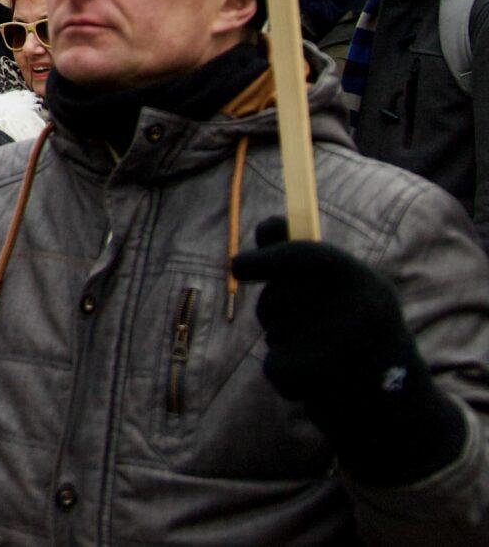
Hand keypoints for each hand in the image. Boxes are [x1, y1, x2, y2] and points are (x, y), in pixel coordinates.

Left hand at [231, 215, 464, 487]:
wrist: (398, 407)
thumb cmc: (359, 335)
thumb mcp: (345, 290)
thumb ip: (304, 256)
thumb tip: (266, 226)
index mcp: (368, 283)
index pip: (307, 256)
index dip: (268, 257)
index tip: (236, 265)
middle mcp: (362, 311)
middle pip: (277, 298)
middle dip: (273, 310)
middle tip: (304, 325)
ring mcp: (348, 349)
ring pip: (273, 332)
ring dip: (285, 344)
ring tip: (323, 356)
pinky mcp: (330, 384)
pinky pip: (274, 366)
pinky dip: (284, 376)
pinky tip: (315, 383)